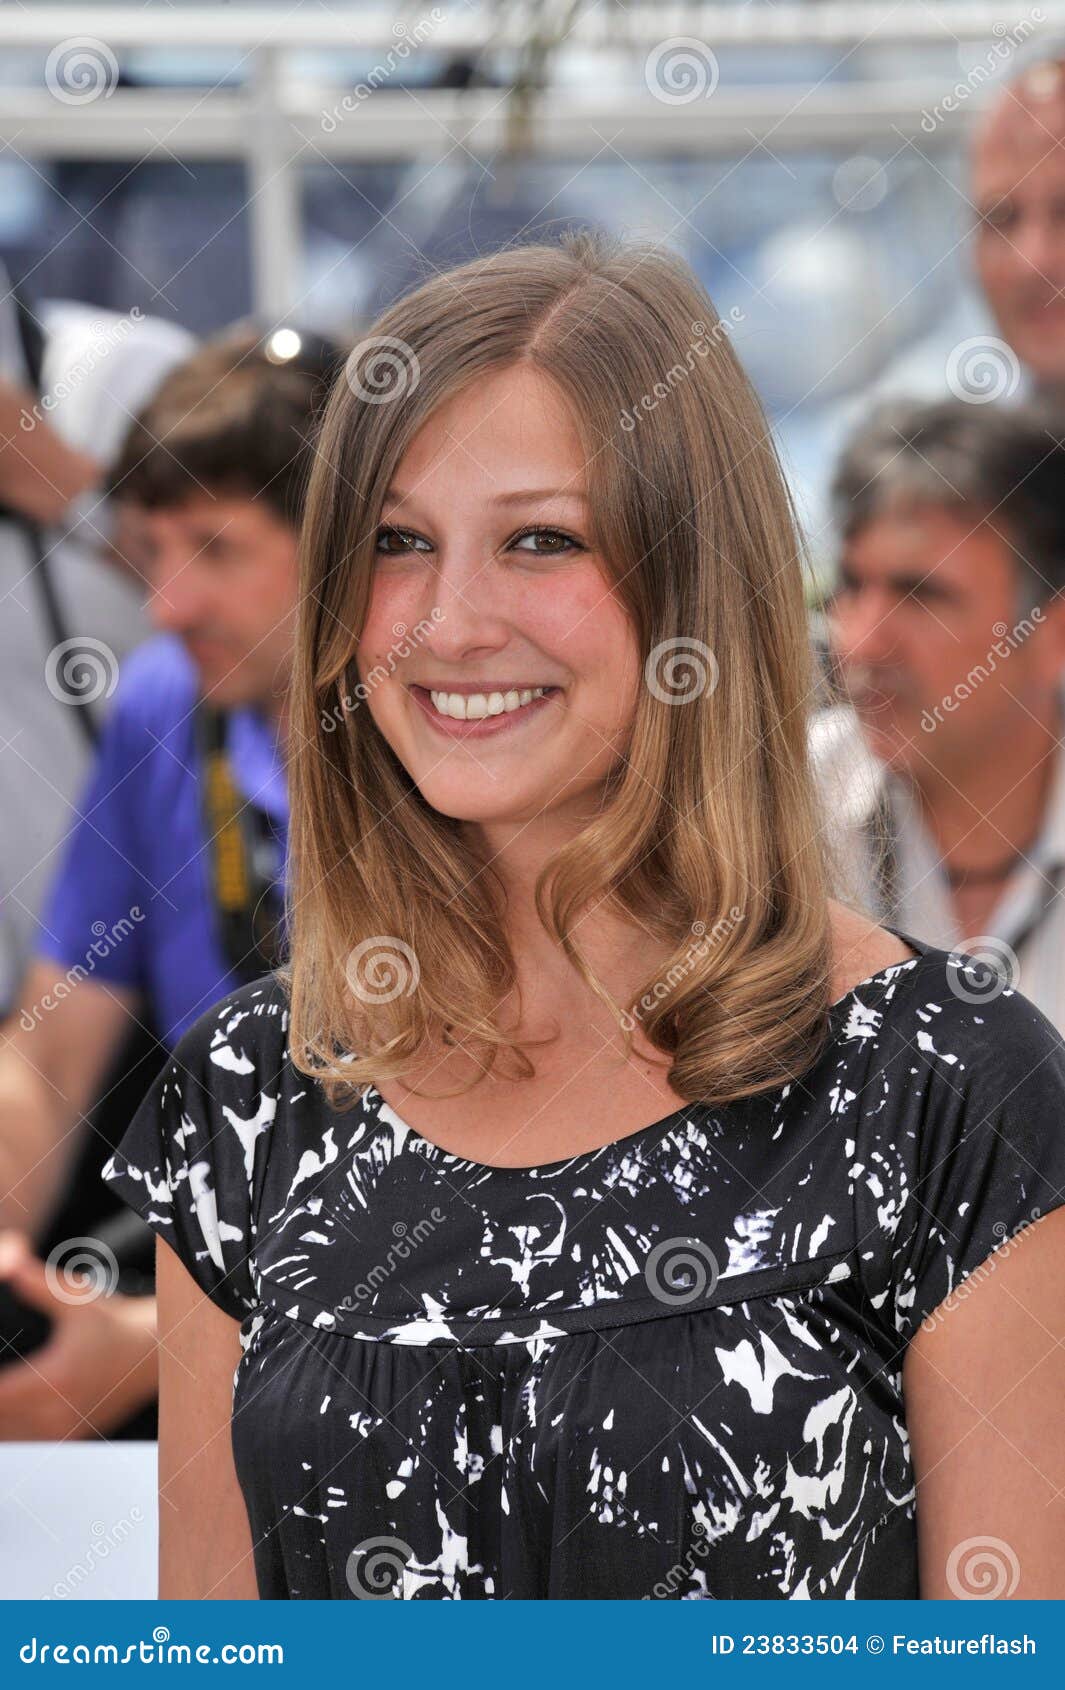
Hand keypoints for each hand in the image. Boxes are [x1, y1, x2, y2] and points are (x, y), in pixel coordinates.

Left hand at [0, 1229, 156, 1439]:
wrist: (154, 1352)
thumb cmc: (116, 1322)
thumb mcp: (76, 1298)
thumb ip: (37, 1285)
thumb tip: (9, 1265)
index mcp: (57, 1379)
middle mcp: (60, 1411)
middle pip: (3, 1420)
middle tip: (6, 1369)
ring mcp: (67, 1429)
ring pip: (14, 1435)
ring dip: (5, 1414)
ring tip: (10, 1387)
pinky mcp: (73, 1436)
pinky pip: (31, 1440)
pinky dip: (16, 1427)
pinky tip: (14, 1406)